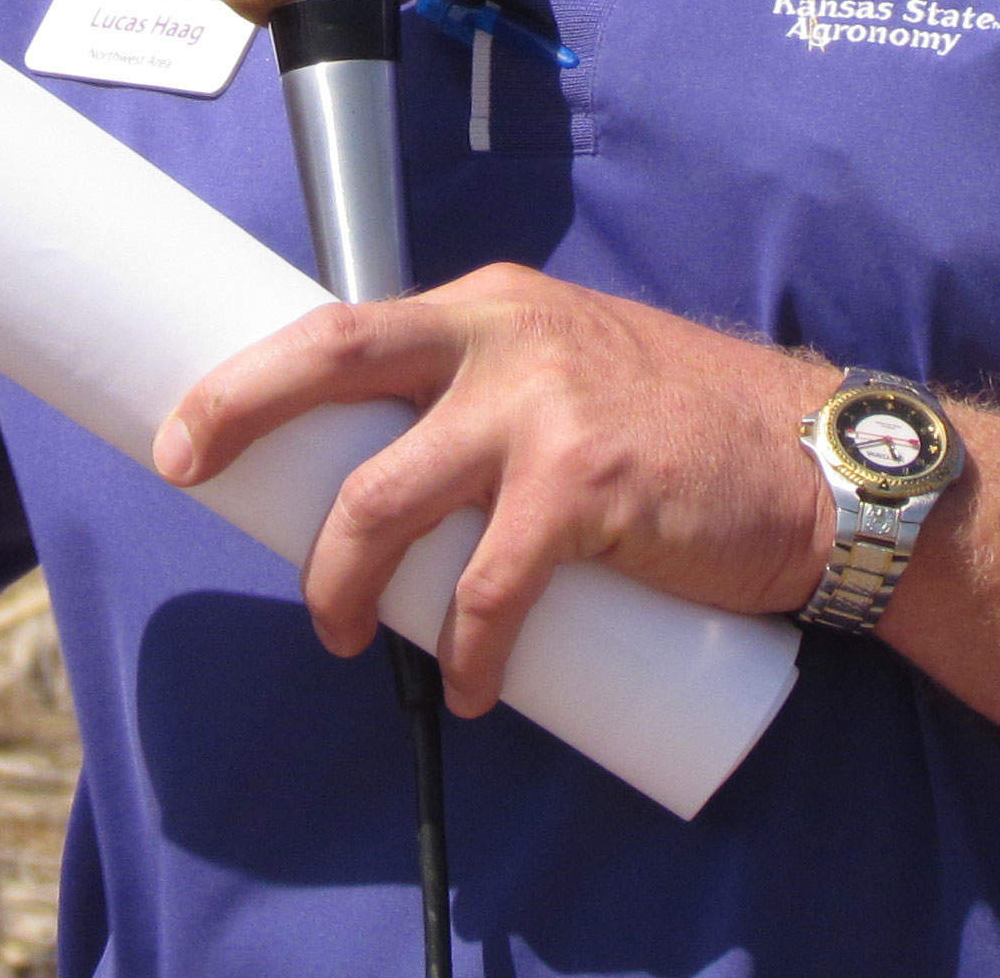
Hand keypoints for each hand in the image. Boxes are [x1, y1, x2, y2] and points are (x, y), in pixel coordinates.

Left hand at [154, 264, 839, 713]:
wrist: (810, 458)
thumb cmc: (682, 429)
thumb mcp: (571, 371)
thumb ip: (489, 399)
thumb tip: (391, 473)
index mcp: (492, 310)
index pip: (347, 324)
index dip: (255, 373)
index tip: (189, 426)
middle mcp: (506, 339)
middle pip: (338, 360)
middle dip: (243, 411)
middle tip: (188, 470)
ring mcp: (545, 409)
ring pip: (388, 498)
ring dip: (343, 579)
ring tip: (346, 635)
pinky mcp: (588, 487)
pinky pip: (487, 589)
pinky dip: (464, 651)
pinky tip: (469, 688)